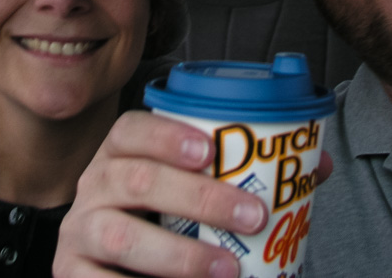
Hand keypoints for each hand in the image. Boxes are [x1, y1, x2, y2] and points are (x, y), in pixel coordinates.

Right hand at [55, 111, 327, 277]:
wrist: (118, 269)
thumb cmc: (164, 220)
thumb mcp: (196, 195)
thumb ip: (248, 178)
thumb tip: (319, 166)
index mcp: (120, 154)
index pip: (131, 129)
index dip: (166, 135)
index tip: (210, 150)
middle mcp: (93, 186)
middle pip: (135, 178)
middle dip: (198, 197)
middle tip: (253, 215)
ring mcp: (79, 232)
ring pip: (121, 235)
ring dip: (180, 255)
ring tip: (228, 269)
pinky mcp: (72, 274)